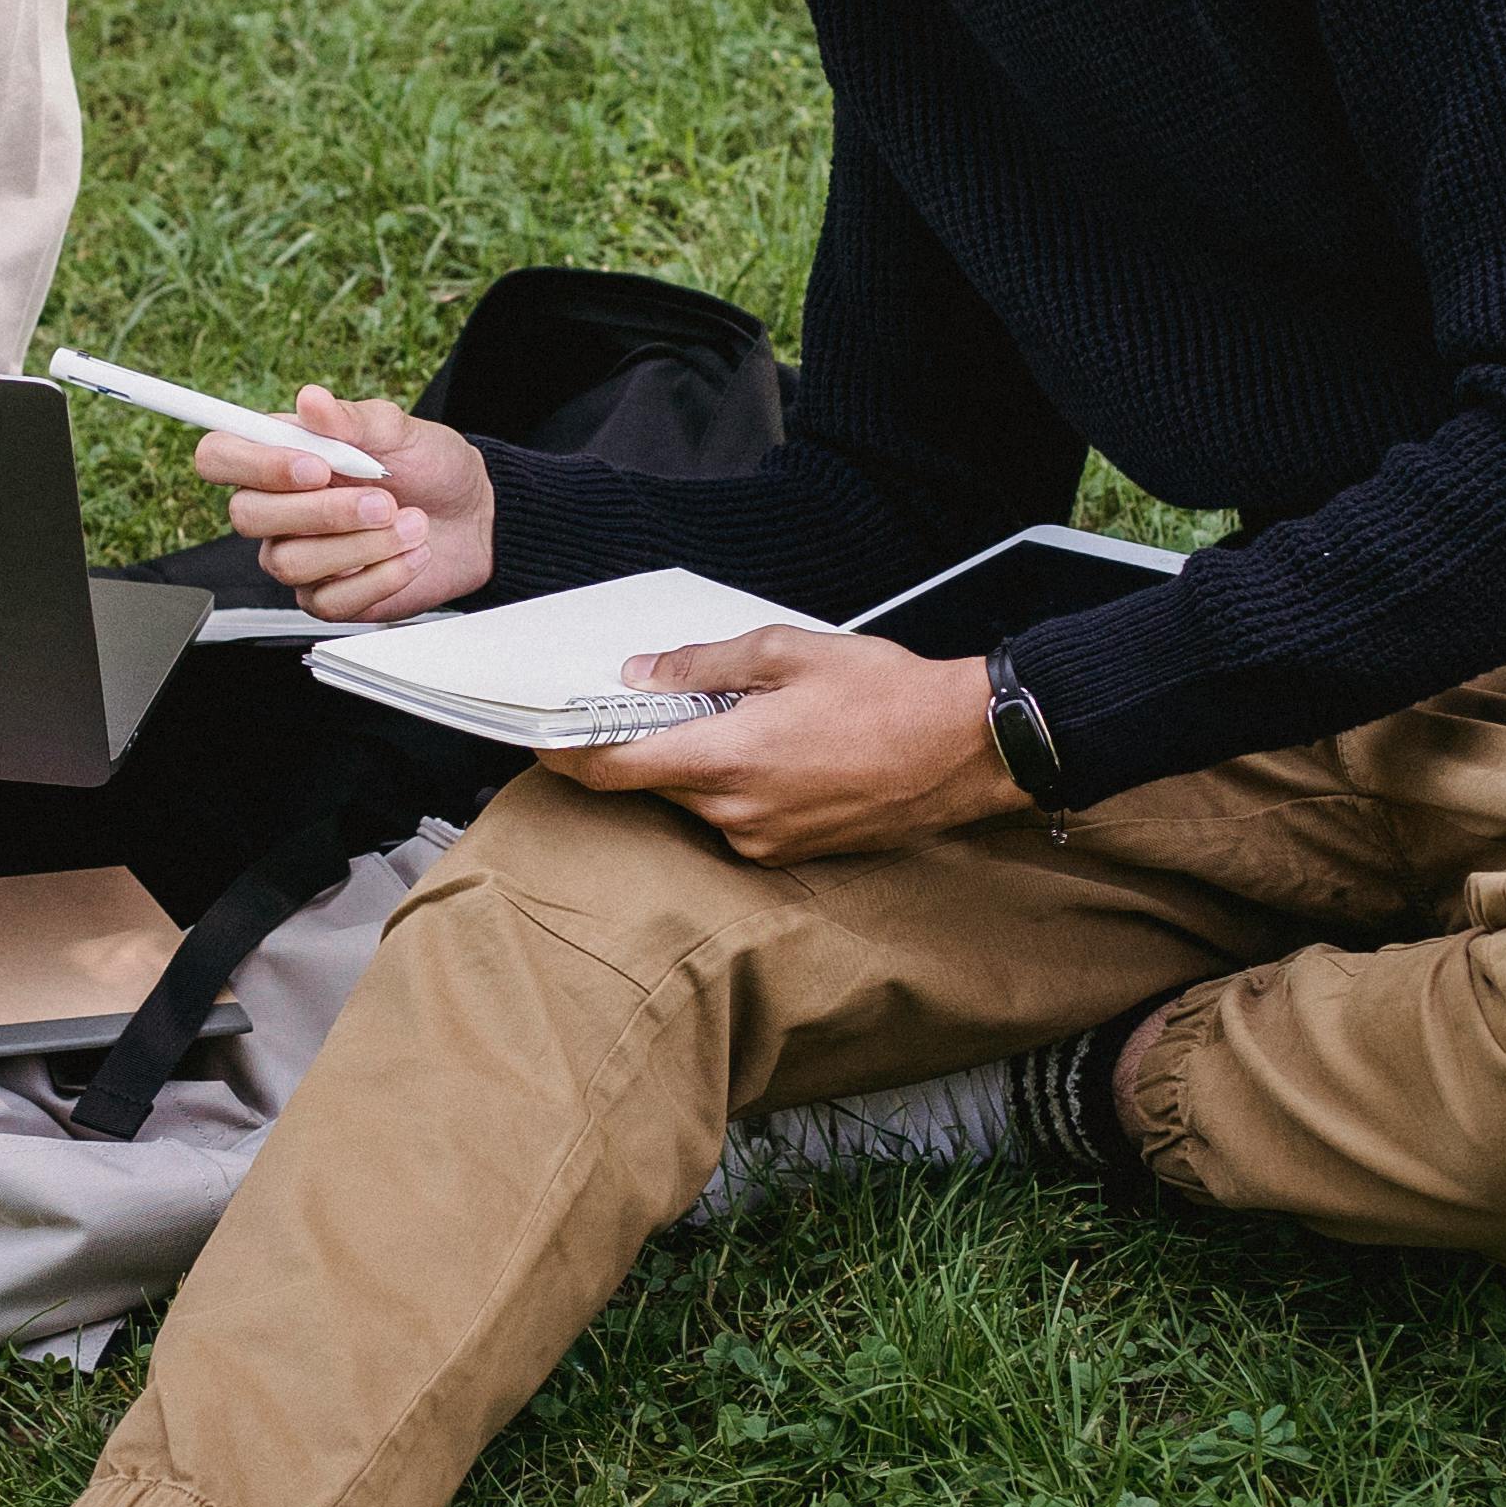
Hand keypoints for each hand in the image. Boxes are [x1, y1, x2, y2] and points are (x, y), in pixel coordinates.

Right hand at [196, 385, 496, 622]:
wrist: (475, 517)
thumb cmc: (429, 467)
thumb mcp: (399, 430)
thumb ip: (352, 418)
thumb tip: (310, 399)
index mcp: (282, 456)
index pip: (219, 456)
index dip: (252, 463)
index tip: (314, 465)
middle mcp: (279, 509)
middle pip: (247, 516)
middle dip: (321, 511)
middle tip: (382, 500)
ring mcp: (299, 555)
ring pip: (289, 563)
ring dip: (360, 545)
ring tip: (411, 524)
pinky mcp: (327, 597)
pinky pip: (327, 600)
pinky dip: (380, 576)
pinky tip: (412, 554)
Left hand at [541, 628, 1023, 863]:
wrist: (964, 750)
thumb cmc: (888, 696)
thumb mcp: (788, 652)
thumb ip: (705, 663)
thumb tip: (643, 674)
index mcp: (728, 759)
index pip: (617, 769)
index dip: (569, 754)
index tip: (541, 740)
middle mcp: (738, 813)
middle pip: (657, 784)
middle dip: (651, 746)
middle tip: (668, 700)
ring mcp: (765, 841)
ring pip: (699, 801)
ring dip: (702, 765)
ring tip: (752, 720)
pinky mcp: (792, 854)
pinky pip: (738, 819)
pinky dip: (739, 786)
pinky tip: (781, 750)